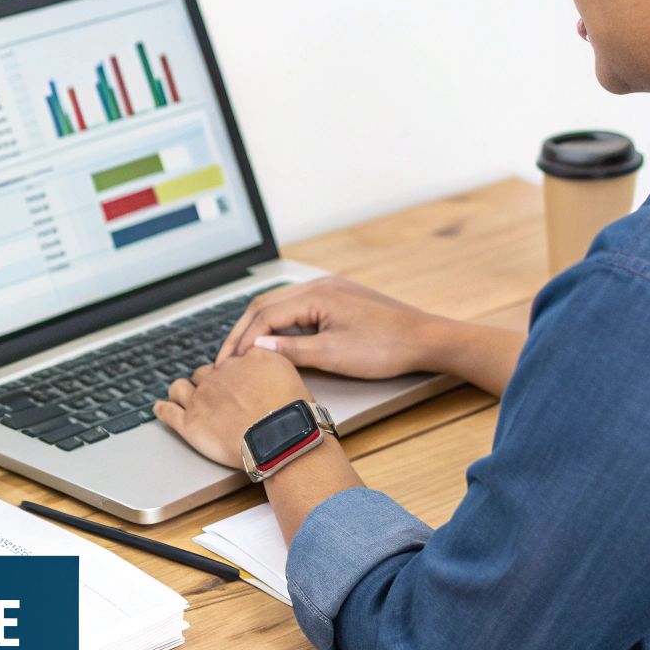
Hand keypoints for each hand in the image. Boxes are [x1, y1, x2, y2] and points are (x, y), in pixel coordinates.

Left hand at [154, 349, 311, 468]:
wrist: (282, 437)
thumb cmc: (291, 411)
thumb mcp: (287, 370)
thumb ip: (267, 359)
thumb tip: (256, 357)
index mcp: (243, 361)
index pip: (230, 361)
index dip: (234, 374)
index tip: (238, 384)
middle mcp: (219, 376)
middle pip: (206, 373)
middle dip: (210, 383)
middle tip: (220, 398)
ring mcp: (201, 399)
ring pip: (181, 387)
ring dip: (182, 391)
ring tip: (184, 397)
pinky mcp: (189, 423)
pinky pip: (167, 412)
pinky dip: (162, 409)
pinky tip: (161, 408)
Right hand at [214, 277, 442, 378]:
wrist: (425, 339)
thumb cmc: (385, 348)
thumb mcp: (334, 355)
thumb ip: (292, 350)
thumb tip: (255, 347)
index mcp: (315, 294)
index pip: (263, 315)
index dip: (241, 340)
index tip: (227, 364)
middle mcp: (318, 285)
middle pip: (264, 304)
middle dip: (241, 331)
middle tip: (224, 359)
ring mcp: (328, 289)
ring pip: (278, 304)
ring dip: (257, 326)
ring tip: (241, 351)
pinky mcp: (337, 298)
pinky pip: (296, 307)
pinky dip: (277, 323)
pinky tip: (272, 340)